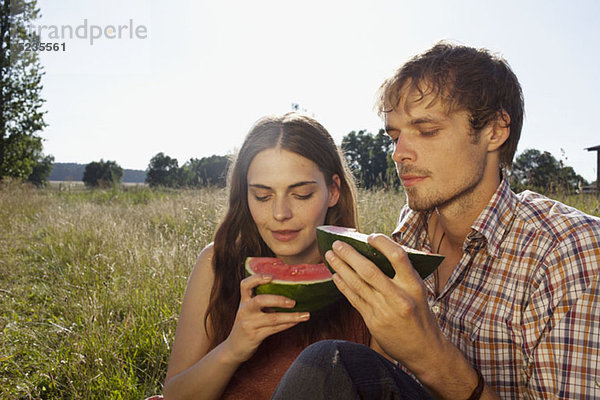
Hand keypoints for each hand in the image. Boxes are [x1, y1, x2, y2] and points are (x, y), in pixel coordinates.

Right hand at [223, 274, 309, 363]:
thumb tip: (287, 293)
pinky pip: (274, 329)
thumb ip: (262, 303)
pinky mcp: (254, 336)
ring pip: (272, 318)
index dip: (257, 278)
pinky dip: (287, 325)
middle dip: (278, 299)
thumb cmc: (247, 326)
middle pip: (259, 300)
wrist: (233, 349)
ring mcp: (249, 324)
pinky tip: (297, 322)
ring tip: (305, 314)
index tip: (271, 276)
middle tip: (293, 301)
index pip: (245, 285)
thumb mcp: (249, 312)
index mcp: (244, 302)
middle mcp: (245, 311)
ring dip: (291, 316)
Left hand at [326, 234, 447, 373]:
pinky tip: (336, 276)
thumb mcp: (419, 291)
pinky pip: (354, 299)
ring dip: (340, 268)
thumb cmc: (421, 314)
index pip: (398, 256)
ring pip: (357, 284)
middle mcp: (399, 297)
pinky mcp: (373, 322)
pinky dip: (343, 286)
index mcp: (414, 285)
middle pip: (369, 270)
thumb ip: (402, 274)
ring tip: (330, 256)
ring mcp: (384, 310)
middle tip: (337, 244)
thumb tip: (377, 251)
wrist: (424, 349)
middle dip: (349, 255)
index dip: (382, 243)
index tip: (369, 236)